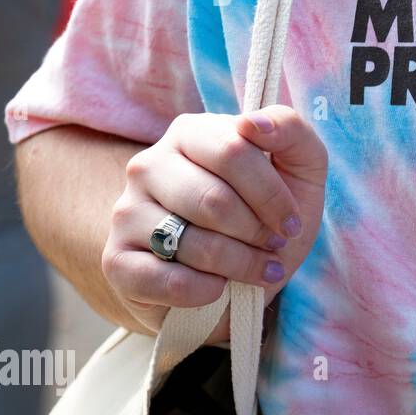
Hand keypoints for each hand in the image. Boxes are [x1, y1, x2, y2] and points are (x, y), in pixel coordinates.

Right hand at [101, 105, 327, 344]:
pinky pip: (165, 279)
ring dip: (239, 264)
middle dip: (257, 233)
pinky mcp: (117, 260)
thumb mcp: (298, 171)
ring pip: (191, 242)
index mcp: (191, 133)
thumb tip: (254, 123)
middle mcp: (149, 165)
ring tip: (257, 270)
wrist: (236, 280)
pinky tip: (218, 289)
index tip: (291, 223)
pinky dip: (205, 292)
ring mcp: (127, 212)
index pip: (233, 152)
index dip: (272, 196)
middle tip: (274, 247)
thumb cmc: (266, 217)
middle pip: (212, 200)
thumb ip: (290, 130)